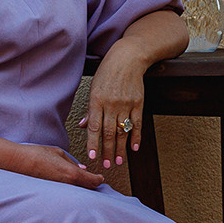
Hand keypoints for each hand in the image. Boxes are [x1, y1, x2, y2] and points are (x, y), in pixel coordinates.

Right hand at [14, 143, 104, 190]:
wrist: (18, 162)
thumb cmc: (37, 155)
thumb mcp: (58, 153)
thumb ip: (72, 162)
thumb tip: (82, 168)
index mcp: (72, 173)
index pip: (93, 181)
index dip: (99, 180)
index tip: (100, 178)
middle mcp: (67, 185)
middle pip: (87, 190)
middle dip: (91, 185)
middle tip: (93, 180)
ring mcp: (59, 191)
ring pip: (76, 193)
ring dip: (80, 189)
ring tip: (80, 183)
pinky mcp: (51, 195)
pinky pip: (66, 194)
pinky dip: (70, 191)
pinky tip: (67, 186)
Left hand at [81, 51, 148, 169]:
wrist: (129, 57)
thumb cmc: (108, 72)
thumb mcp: (94, 87)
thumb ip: (90, 108)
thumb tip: (84, 126)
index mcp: (97, 100)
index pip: (94, 127)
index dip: (93, 143)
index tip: (92, 157)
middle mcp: (111, 104)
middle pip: (108, 132)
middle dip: (107, 151)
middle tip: (106, 165)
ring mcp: (126, 104)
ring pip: (122, 131)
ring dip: (120, 148)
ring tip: (119, 161)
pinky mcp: (139, 102)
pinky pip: (137, 123)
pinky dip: (136, 137)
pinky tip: (134, 148)